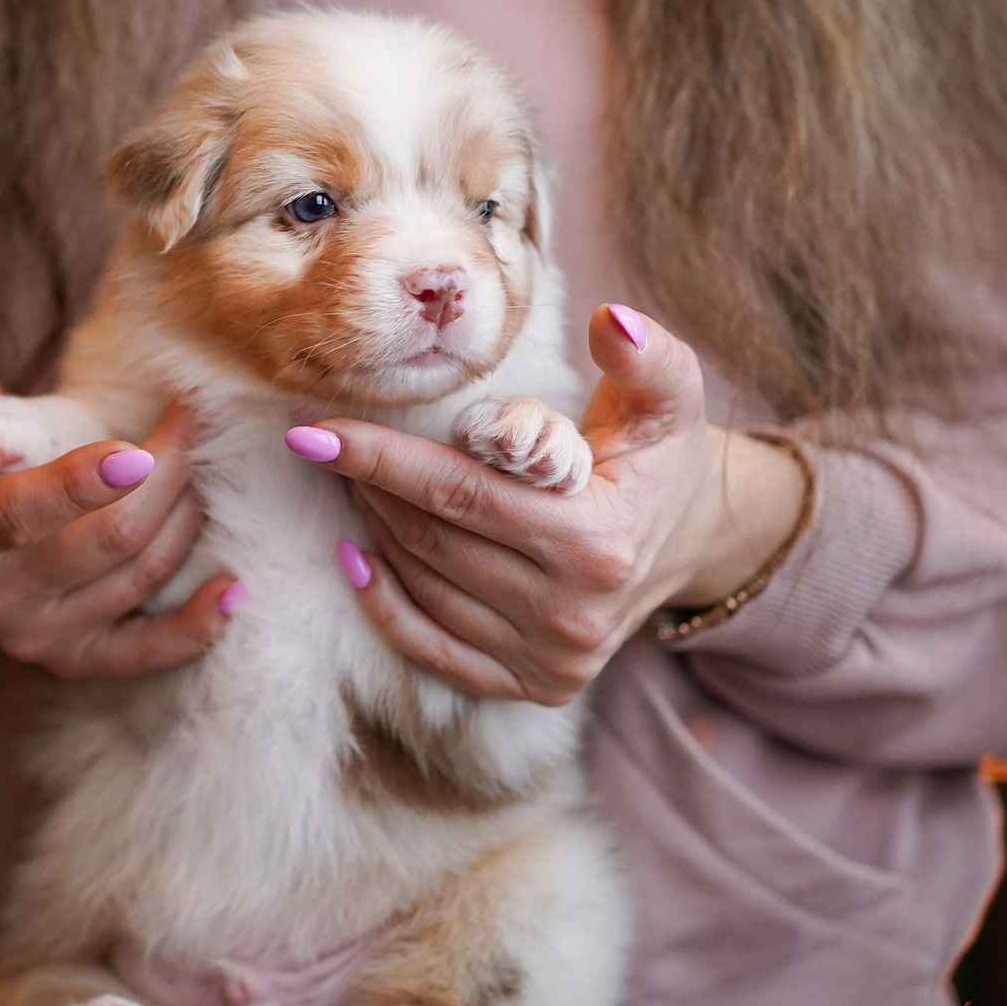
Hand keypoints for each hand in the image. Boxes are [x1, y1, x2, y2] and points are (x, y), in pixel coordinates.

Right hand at [0, 300, 239, 677]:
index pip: (17, 516)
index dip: (77, 486)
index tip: (136, 452)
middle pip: (104, 541)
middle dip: (162, 477)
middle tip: (194, 419)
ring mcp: (41, 635)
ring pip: (139, 577)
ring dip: (185, 516)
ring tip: (205, 464)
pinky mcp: (79, 659)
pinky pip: (147, 651)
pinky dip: (196, 625)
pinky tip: (234, 587)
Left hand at [298, 305, 806, 704]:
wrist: (692, 541)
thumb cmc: (661, 456)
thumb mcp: (668, 396)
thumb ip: (642, 358)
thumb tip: (608, 320)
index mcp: (596, 540)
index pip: (460, 493)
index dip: (381, 458)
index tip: (314, 429)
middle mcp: (572, 613)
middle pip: (433, 541)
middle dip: (370, 485)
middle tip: (328, 439)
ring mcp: (551, 658)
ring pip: (425, 588)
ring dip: (376, 530)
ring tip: (352, 480)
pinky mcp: (535, 685)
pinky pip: (433, 647)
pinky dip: (386, 605)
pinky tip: (358, 556)